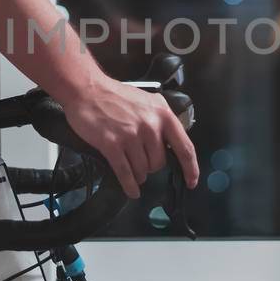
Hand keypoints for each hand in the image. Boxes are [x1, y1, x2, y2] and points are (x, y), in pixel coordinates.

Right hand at [59, 76, 198, 200]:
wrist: (88, 90)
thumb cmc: (116, 96)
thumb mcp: (148, 102)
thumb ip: (161, 121)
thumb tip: (170, 144)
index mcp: (163, 114)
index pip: (184, 147)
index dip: (190, 168)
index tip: (191, 181)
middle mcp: (150, 125)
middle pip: (159, 163)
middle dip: (151, 167)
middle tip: (141, 161)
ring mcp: (131, 135)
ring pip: (142, 170)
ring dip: (138, 174)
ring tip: (131, 168)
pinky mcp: (112, 144)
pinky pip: (126, 173)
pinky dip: (129, 185)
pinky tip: (132, 190)